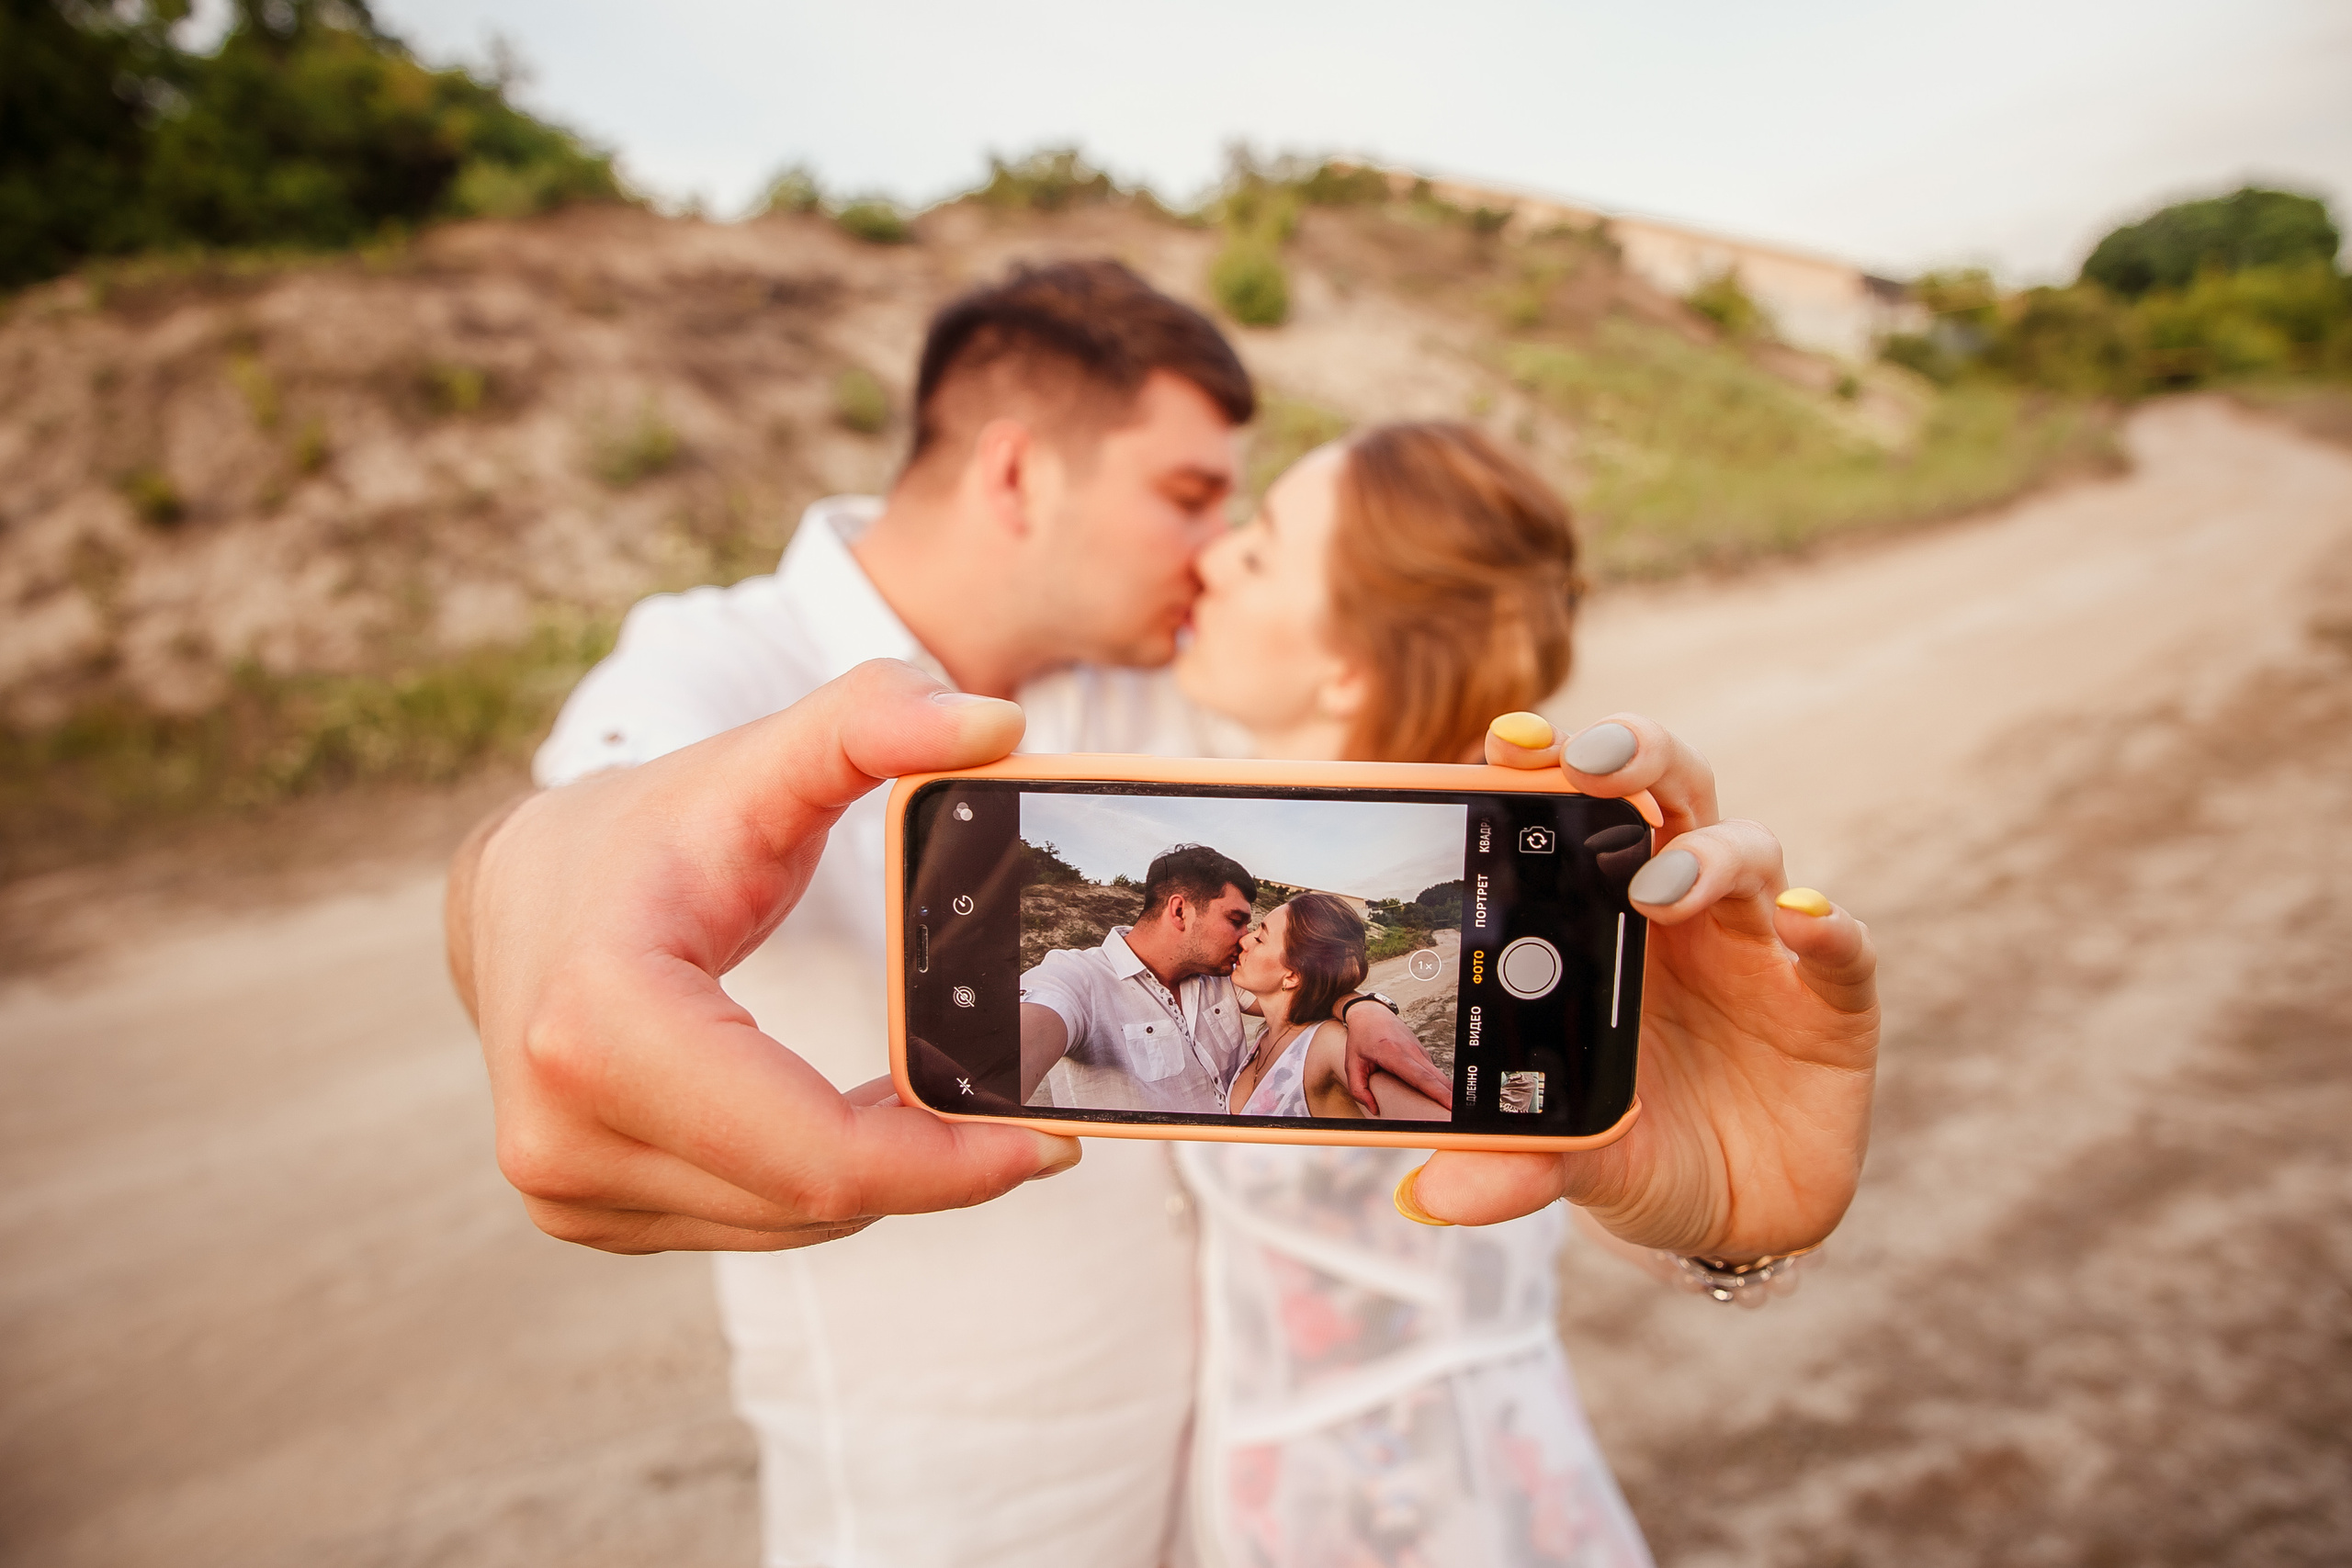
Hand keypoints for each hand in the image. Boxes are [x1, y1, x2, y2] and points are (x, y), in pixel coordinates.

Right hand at [444, 659, 1080, 1253]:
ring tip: (952, 1099)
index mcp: (599, 1028)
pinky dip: (824, 1183)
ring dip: (884, 1178)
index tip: (1050, 1141)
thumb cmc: (646, 829)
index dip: (945, 1165)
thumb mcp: (759, 762)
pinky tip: (865, 1119)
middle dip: (938, 1167)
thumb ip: (873, 720)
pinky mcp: (582, 1214)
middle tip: (1032, 1108)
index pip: (815, 1152)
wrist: (515, 893)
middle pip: (813, 1198)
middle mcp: (562, 1130)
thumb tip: (996, 720)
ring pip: (790, 1224)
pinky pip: (750, 1224)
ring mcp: (564, 1188)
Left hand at [1342, 1002, 1454, 1112]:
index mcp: (1394, 1054)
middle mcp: (1412, 1051)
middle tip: (1457, 1115)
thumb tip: (1374, 1109)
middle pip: (1437, 1078)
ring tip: (1453, 1111)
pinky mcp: (1423, 1054)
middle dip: (1450, 1097)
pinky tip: (1443, 1099)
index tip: (1451, 1104)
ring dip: (1447, 1093)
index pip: (1421, 1077)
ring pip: (1439, 1076)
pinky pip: (1434, 1073)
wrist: (1370, 1013)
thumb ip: (1358, 1089)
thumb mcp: (1352, 1063)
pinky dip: (1441, 1086)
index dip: (1438, 1092)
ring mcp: (1420, 1051)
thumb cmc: (1361, 1038)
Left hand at [1401, 713, 1878, 1259]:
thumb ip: (1513, 1165)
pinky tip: (1805, 925)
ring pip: (1747, 849)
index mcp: (1596, 919)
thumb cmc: (1635, 1147)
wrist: (1732, 1217)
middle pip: (1668, 794)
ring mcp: (1760, 946)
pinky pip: (1840, 945)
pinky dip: (1826, 926)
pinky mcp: (1832, 999)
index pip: (1574, 815)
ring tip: (1657, 890)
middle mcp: (1680, 907)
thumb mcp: (1572, 1163)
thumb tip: (1425, 1199)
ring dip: (1705, 856)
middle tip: (1588, 763)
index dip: (1548, 767)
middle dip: (1634, 757)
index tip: (1509, 741)